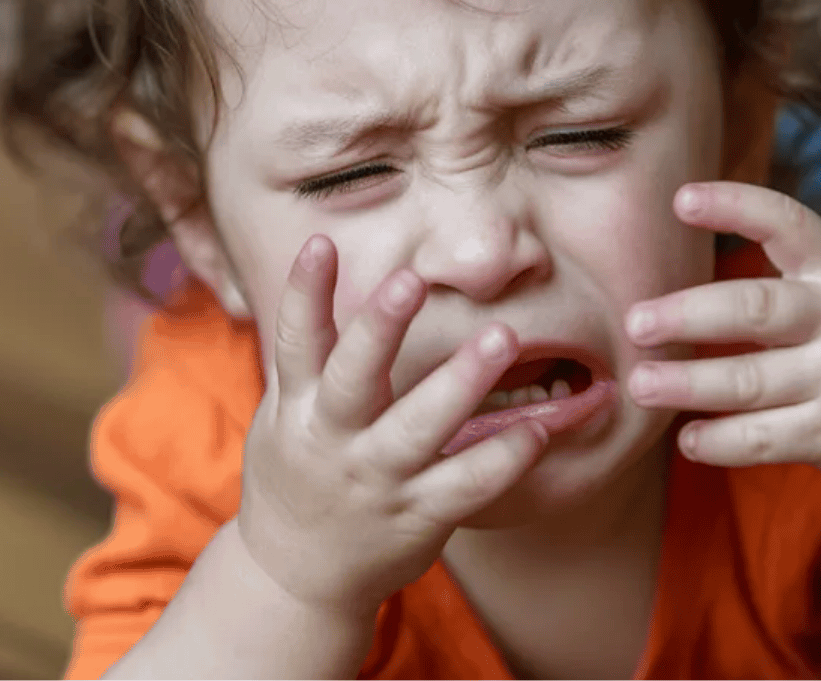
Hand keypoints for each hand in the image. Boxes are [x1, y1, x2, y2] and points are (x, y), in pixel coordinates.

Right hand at [237, 235, 550, 616]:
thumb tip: (319, 272)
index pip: (297, 340)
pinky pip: (466, 484)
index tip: (321, 241)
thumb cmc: (297, 474)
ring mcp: (377, 480)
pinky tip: (538, 429)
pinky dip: (502, 457)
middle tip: (412, 279)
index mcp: (299, 407)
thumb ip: (307, 357)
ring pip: (419, 429)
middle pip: (355, 377)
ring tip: (502, 335)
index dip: (305, 290)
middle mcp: (334, 440)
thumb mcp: (283, 415)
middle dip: (381, 328)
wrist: (294, 578)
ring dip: (461, 382)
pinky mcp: (417, 516)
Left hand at [624, 182, 820, 490]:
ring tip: (640, 385)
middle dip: (688, 314)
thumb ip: (795, 277)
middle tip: (634, 323)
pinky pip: (766, 439)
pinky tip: (688, 440)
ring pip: (749, 381)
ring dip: (687, 385)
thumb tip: (694, 281)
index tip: (681, 199)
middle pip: (755, 310)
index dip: (736, 206)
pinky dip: (721, 442)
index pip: (790, 224)